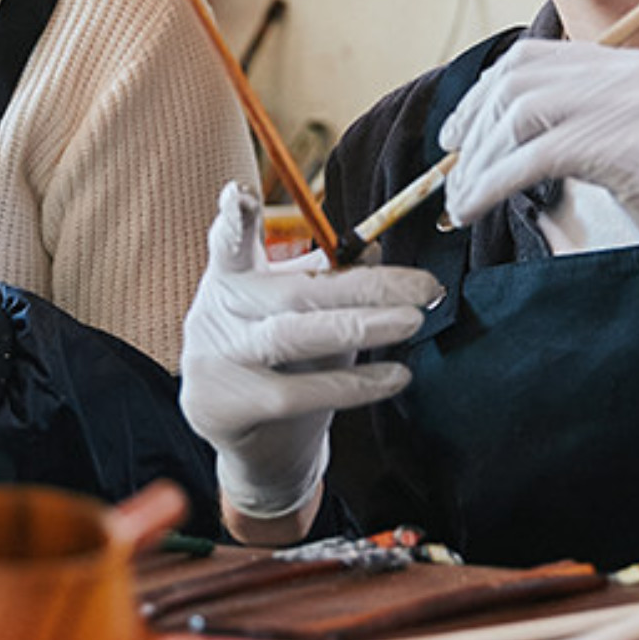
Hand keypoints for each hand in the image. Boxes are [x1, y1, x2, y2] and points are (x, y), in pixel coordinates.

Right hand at [180, 183, 440, 519]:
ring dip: (360, 326)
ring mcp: (215, 360)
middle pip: (289, 291)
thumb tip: (377, 249)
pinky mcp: (227, 407)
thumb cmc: (282, 363)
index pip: (229, 244)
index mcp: (229, 278)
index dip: (233, 220)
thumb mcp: (299, 313)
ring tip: (412, 321)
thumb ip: (327, 280)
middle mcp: (215, 313)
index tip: (240, 195)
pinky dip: (354, 384)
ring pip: (292, 337)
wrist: (254, 445)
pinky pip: (298, 393)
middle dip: (362, 286)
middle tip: (423, 286)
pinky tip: (397, 376)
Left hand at [439, 39, 638, 351]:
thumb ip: (572, 122)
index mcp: (630, 65)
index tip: (456, 137)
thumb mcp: (623, 148)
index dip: (481, 94)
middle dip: (471, 129)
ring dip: (476, 164)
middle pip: (517, 81)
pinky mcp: (629, 147)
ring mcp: (633, 106)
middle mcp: (630, 73)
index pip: (532, 58)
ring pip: (518, 117)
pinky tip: (474, 208)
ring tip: (461, 203)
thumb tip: (483, 130)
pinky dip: (491, 183)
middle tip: (452, 175)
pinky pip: (534, 157)